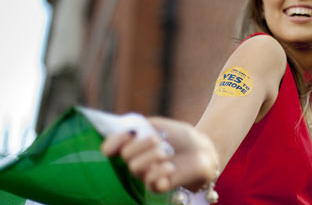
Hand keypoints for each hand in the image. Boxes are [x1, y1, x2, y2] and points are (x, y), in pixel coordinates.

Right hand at [101, 117, 218, 192]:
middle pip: (124, 155)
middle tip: (158, 139)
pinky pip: (149, 181)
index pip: (109, 148)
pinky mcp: (157, 186)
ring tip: (167, 152)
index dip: (114, 141)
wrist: (202, 150)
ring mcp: (145, 174)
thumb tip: (123, 131)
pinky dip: (160, 171)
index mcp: (133, 144)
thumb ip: (139, 125)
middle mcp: (136, 160)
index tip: (130, 133)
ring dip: (152, 156)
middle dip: (142, 144)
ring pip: (135, 168)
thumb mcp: (158, 124)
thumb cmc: (180, 136)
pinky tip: (171, 167)